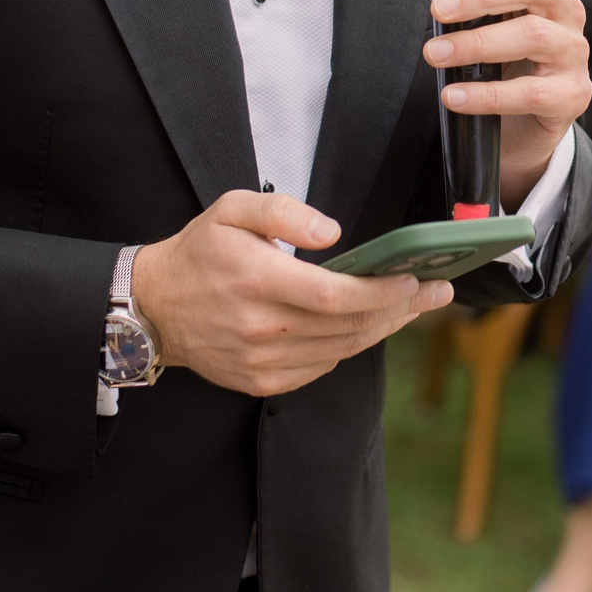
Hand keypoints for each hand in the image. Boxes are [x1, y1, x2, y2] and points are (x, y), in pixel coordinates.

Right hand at [130, 189, 449, 397]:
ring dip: (384, 329)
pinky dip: (350, 346)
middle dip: (402, 308)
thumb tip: (331, 233)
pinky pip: (322, 366)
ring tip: (412, 307)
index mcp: (258, 280)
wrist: (155, 307)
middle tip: (437, 292)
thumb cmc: (200, 252)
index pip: (337, 295)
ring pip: (342, 349)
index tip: (415, 278)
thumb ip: (283, 211)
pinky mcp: (261, 381)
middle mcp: (262, 327)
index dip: (383, 291)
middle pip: (351, 326)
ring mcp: (262, 361)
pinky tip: (367, 326)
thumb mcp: (231, 209)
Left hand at [404, 0, 591, 191]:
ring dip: (477, 43)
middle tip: (438, 9)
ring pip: (532, 36)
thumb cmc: (499, 59)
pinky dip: (487, 95)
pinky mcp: (571, 95)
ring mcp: (573, 53)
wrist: (520, 124)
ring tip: (434, 53)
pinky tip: (454, 95)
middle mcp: (567, 12)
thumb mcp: (470, 18)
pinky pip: (531, 92)